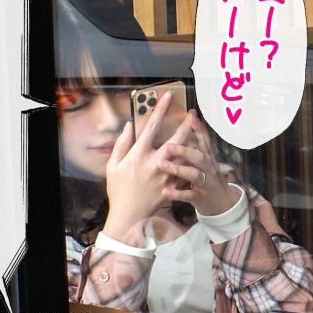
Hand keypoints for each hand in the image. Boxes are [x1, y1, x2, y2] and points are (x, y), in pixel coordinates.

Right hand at [101, 91, 190, 245]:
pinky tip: (199, 153)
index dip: (160, 109)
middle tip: (193, 113)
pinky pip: (187, 171)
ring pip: (185, 155)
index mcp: (139, 155)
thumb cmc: (119, 190)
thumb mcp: (113, 166)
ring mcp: (167, 176)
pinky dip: (193, 161)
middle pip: (176, 139)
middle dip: (186, 124)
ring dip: (193, 142)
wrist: (129, 216)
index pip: (152, 126)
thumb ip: (121, 144)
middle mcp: (156, 163)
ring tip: (199, 131)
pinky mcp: (175, 186)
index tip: (168, 96)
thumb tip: (129, 126)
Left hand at [157, 110, 240, 216]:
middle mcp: (207, 168)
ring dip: (178, 169)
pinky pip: (188, 195)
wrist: (223, 204)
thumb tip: (184, 129)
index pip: (204, 140)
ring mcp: (205, 183)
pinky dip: (177, 193)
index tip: (191, 115)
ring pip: (193, 174)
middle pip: (199, 156)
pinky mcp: (200, 197)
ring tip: (162, 164)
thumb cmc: (208, 178)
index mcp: (207, 157)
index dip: (199, 128)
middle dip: (184, 150)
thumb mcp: (205, 161)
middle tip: (168, 146)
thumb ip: (195, 147)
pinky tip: (165, 191)